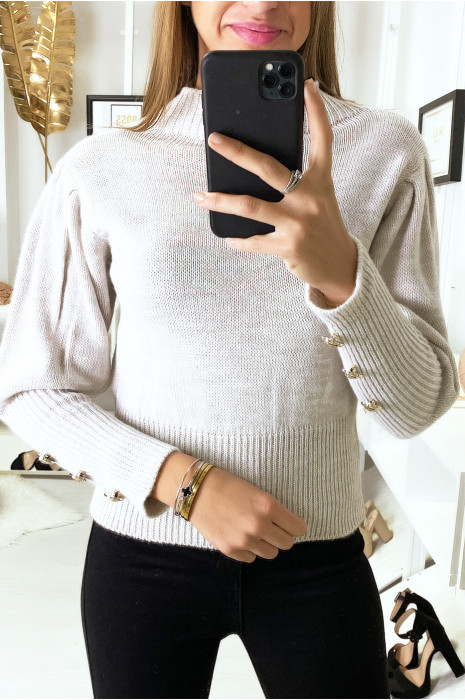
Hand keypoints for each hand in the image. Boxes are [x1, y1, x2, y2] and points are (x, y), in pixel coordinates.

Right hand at [187, 466, 307, 562]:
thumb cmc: (227, 485)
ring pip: (270, 553)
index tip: (289, 524)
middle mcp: (258, 525)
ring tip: (254, 531)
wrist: (196, 490)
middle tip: (272, 527)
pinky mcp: (230, 549)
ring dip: (266, 543)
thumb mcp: (257, 492)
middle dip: (282, 535)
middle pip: (286, 543)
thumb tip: (288, 527)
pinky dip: (249, 549)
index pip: (298, 528)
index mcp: (268, 506)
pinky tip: (240, 535)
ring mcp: (244, 540)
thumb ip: (273, 510)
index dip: (295, 525)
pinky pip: (251, 558)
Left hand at [194, 79, 357, 306]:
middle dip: (238, 151)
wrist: (339, 266)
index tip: (307, 85)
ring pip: (250, 207)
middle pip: (268, 168)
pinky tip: (228, 236)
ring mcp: (298, 223)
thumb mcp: (317, 199)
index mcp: (321, 181)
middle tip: (214, 139)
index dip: (316, 111)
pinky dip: (238, 239)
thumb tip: (253, 168)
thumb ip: (296, 182)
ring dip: (220, 201)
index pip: (322, 139)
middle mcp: (310, 198)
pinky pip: (253, 240)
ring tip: (200, 197)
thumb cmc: (322, 226)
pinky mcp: (288, 246)